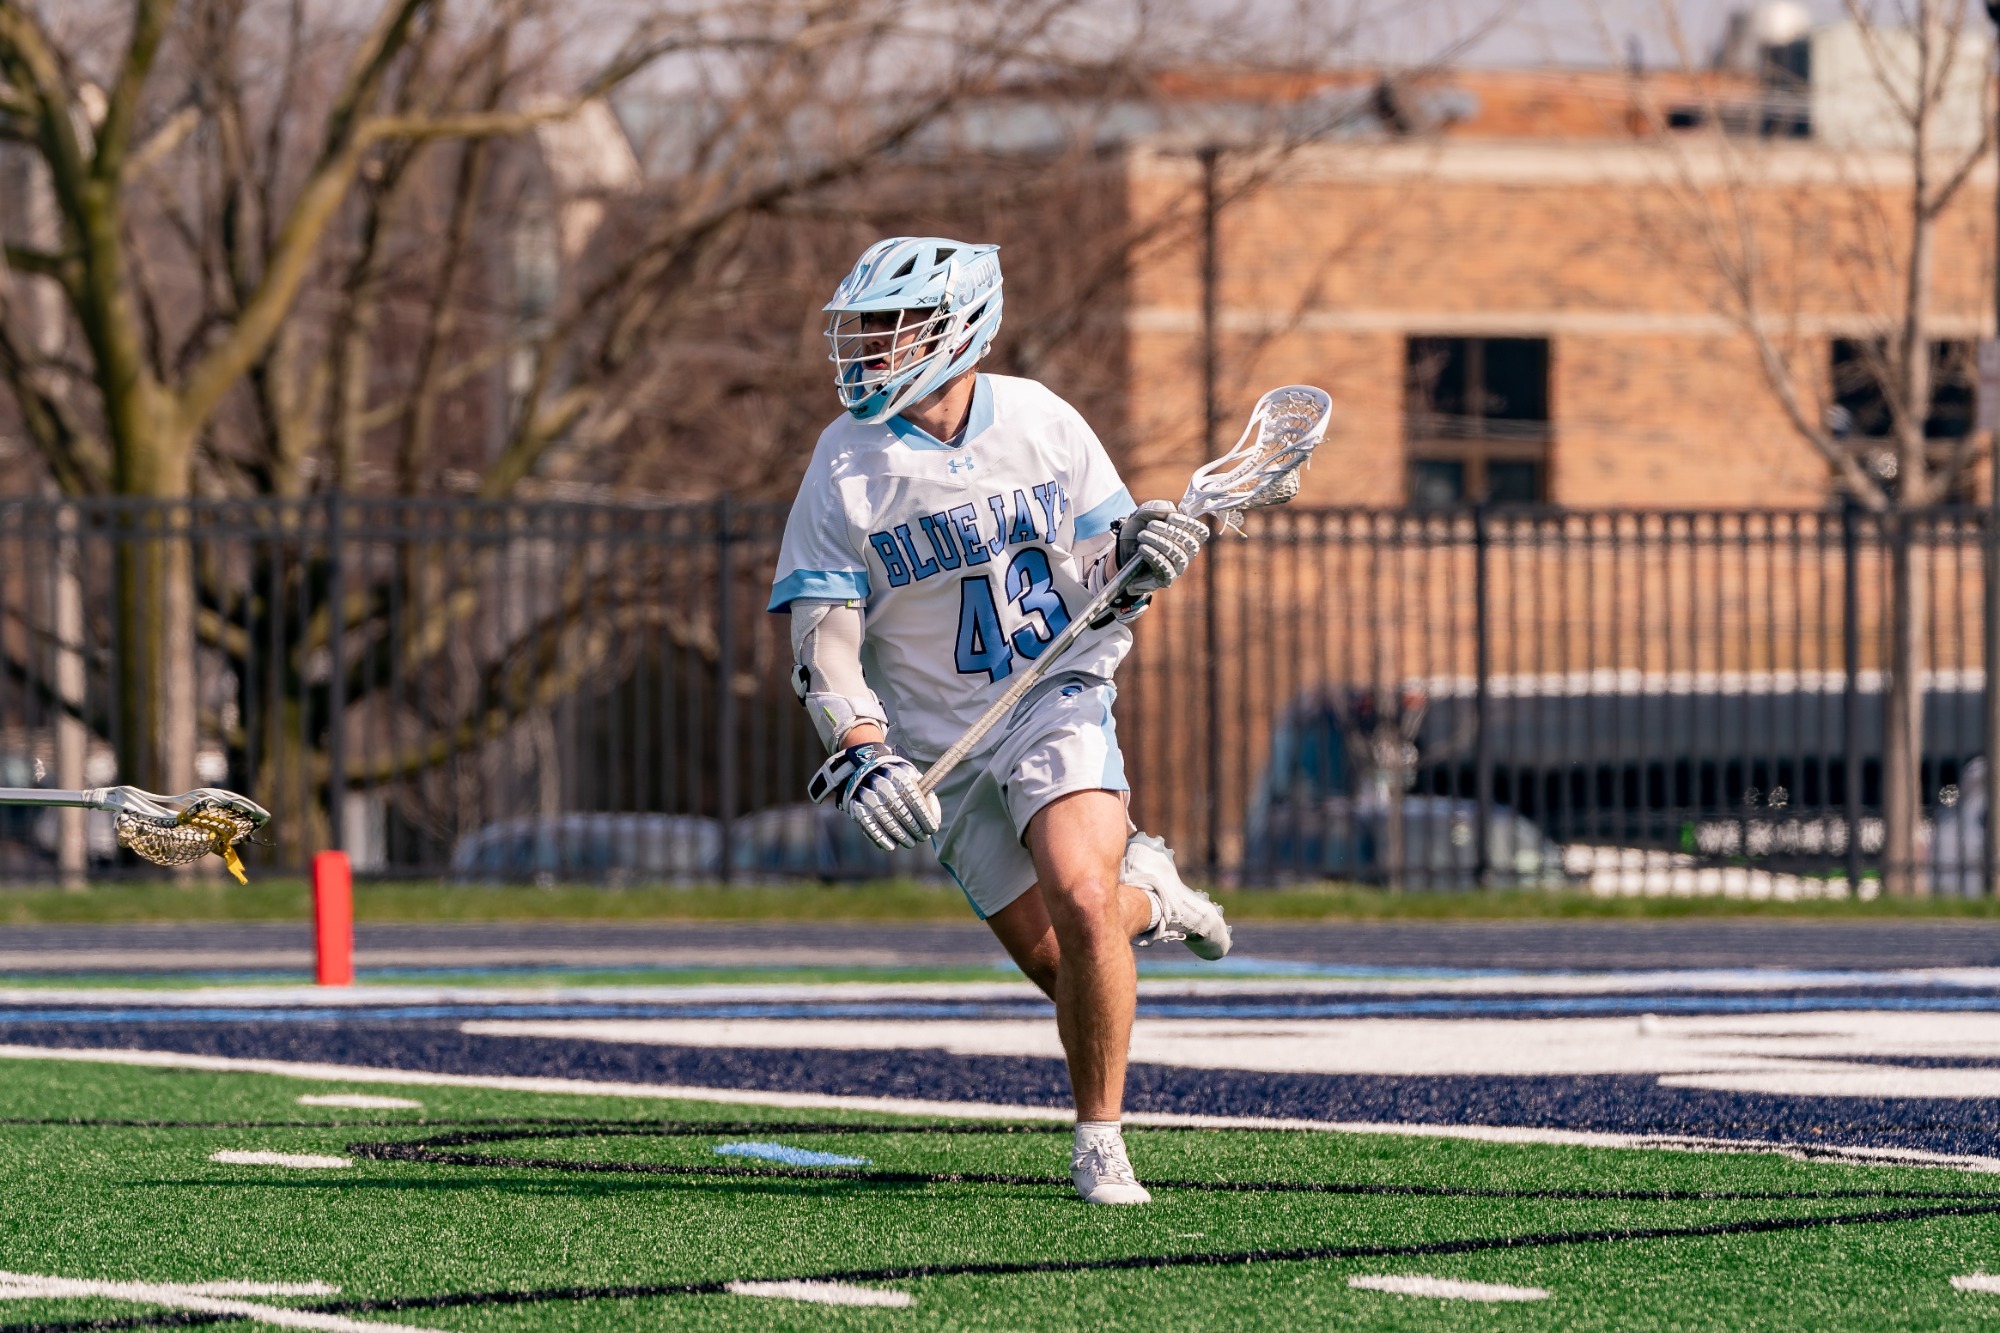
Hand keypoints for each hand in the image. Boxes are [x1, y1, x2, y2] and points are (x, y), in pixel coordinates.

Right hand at [807, 742, 941, 849]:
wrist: (866, 772)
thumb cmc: (898, 782)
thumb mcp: (914, 781)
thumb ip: (927, 797)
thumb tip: (936, 820)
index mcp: (898, 774)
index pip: (913, 796)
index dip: (924, 816)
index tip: (932, 830)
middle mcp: (881, 782)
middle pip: (899, 807)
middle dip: (913, 827)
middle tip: (922, 838)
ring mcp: (866, 794)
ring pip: (884, 817)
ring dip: (899, 834)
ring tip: (910, 843)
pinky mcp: (855, 805)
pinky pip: (868, 824)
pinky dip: (880, 837)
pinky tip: (891, 846)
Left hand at [1115, 500, 1207, 595]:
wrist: (1120, 552)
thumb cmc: (1137, 531)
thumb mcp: (1142, 515)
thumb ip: (1156, 507)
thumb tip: (1170, 509)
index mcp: (1185, 535)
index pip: (1200, 532)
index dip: (1190, 524)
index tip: (1171, 517)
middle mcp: (1185, 553)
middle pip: (1188, 543)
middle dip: (1169, 531)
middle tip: (1150, 525)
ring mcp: (1177, 567)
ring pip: (1177, 555)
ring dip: (1159, 542)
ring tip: (1142, 535)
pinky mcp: (1166, 579)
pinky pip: (1166, 569)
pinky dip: (1154, 556)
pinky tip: (1142, 549)